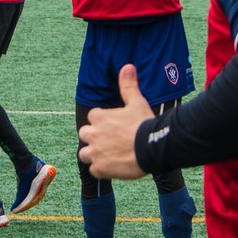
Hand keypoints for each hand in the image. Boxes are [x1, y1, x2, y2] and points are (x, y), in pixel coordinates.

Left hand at [78, 65, 151, 180]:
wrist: (152, 148)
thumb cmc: (144, 124)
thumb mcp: (137, 102)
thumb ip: (128, 86)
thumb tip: (127, 67)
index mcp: (99, 117)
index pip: (93, 117)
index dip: (102, 121)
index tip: (113, 125)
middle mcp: (93, 134)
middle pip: (85, 135)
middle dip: (93, 137)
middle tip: (109, 141)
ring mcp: (95, 153)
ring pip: (85, 154)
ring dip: (93, 154)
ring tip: (108, 155)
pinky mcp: (100, 169)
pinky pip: (94, 170)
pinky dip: (101, 169)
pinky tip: (113, 167)